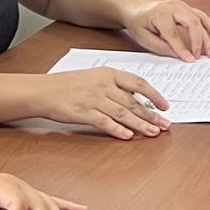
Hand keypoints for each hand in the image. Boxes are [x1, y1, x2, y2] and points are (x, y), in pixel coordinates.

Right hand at [38, 67, 170, 138]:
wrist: (44, 90)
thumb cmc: (69, 84)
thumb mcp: (94, 77)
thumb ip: (115, 85)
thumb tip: (137, 99)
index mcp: (108, 73)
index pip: (138, 83)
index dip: (154, 95)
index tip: (165, 106)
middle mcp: (103, 85)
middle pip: (133, 102)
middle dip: (152, 115)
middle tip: (165, 125)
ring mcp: (93, 99)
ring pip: (123, 113)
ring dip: (140, 124)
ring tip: (153, 132)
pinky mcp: (83, 113)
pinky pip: (104, 122)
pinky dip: (118, 130)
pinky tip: (128, 136)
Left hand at [122, 0, 209, 60]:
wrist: (137, 8)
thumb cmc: (138, 21)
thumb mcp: (144, 37)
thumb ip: (161, 47)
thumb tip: (178, 54)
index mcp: (159, 14)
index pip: (173, 34)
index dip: (182, 48)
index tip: (189, 59)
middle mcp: (172, 7)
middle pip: (191, 23)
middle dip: (198, 41)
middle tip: (200, 56)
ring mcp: (181, 5)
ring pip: (198, 20)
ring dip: (207, 37)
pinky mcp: (186, 8)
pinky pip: (201, 16)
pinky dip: (209, 25)